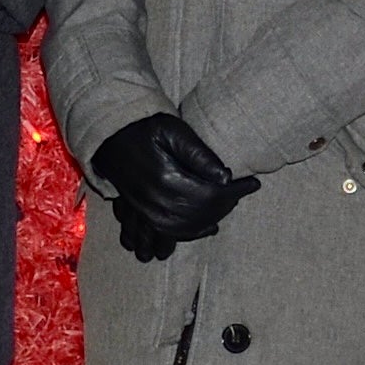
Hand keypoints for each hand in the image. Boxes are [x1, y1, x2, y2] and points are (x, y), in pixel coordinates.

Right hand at [90, 112, 257, 261]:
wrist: (110, 134)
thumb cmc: (145, 128)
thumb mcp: (174, 130)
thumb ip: (200, 154)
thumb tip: (226, 177)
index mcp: (167, 179)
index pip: (210, 195)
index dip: (236, 192)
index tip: (253, 184)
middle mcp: (154, 201)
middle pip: (198, 216)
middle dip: (223, 208)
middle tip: (238, 195)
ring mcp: (144, 211)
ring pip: (180, 230)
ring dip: (203, 226)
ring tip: (220, 216)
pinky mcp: (137, 214)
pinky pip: (158, 234)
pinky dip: (178, 237)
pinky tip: (196, 231)